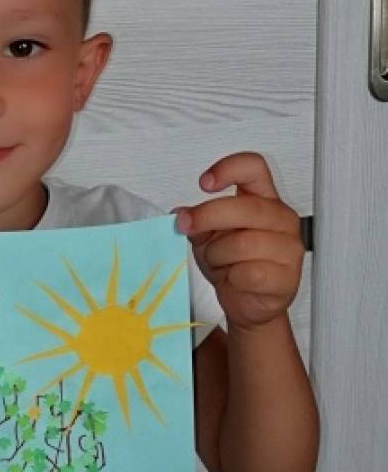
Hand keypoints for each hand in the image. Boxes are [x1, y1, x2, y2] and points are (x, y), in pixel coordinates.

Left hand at [172, 152, 304, 330]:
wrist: (246, 302)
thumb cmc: (232, 264)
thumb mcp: (207, 237)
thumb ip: (197, 221)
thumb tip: (181, 214)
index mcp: (264, 200)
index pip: (254, 169)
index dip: (228, 169)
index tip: (205, 183)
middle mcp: (281, 219)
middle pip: (246, 207)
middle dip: (208, 217)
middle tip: (187, 225)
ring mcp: (289, 249)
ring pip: (243, 243)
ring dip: (218, 255)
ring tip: (219, 262)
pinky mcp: (287, 278)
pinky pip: (249, 273)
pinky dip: (232, 278)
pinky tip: (234, 278)